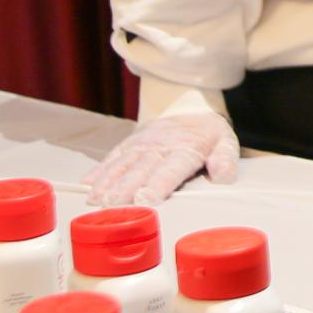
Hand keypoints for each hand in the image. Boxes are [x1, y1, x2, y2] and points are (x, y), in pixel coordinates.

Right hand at [85, 113, 239, 207]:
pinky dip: (99, 171)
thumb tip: (222, 176)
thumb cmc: (208, 133)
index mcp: (185, 149)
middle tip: (110, 206)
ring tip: (94, 200)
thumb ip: (226, 158)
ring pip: (122, 164)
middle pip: (140, 170)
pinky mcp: (129, 143)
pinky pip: (112, 157)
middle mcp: (159, 146)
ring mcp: (141, 144)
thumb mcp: (226, 141)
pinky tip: (86, 185)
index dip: (157, 184)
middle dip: (124, 188)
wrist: (188, 106)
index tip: (143, 199)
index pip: (170, 169)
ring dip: (107, 182)